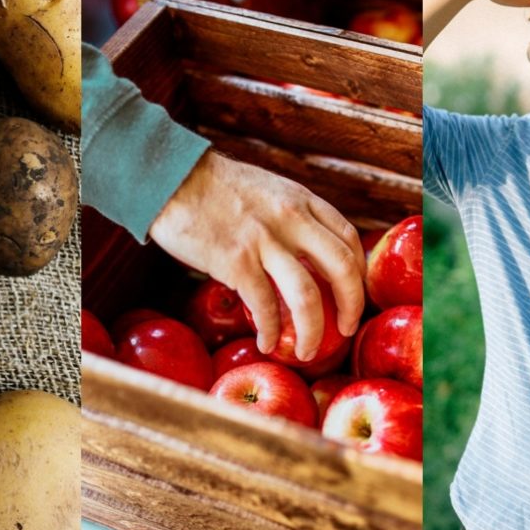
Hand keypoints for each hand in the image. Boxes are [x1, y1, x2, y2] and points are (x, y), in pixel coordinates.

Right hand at [149, 151, 365, 361]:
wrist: (171, 177)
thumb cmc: (215, 187)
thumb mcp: (268, 191)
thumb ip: (291, 216)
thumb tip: (305, 253)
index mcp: (302, 200)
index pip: (349, 239)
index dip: (358, 274)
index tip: (353, 294)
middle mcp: (291, 219)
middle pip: (342, 269)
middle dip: (351, 307)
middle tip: (346, 329)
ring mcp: (264, 241)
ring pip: (307, 297)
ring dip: (312, 332)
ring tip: (305, 353)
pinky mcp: (235, 262)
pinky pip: (265, 307)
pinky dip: (271, 332)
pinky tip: (267, 343)